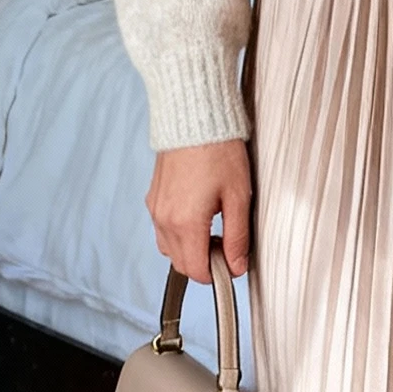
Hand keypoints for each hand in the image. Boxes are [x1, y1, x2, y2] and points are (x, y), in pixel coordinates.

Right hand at [146, 139, 250, 282]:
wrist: (195, 116)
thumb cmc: (219, 150)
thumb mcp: (239, 196)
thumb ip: (238, 237)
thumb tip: (237, 266)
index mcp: (186, 223)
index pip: (197, 270)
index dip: (218, 274)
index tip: (234, 264)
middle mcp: (164, 219)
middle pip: (181, 264)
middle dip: (204, 263)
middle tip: (227, 245)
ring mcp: (156, 209)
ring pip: (170, 249)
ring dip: (191, 250)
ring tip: (214, 228)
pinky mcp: (153, 198)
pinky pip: (163, 230)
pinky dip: (180, 234)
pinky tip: (199, 216)